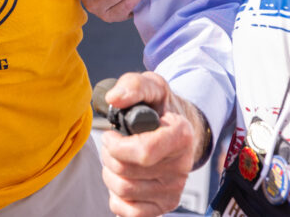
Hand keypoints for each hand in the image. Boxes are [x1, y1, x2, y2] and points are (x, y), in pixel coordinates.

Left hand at [99, 72, 205, 216]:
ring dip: (110, 173)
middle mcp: (181, 166)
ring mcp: (174, 188)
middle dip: (109, 155)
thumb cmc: (160, 108)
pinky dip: (117, 197)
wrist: (178, 129)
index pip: (143, 153)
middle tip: (112, 143)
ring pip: (124, 190)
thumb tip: (114, 98)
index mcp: (181, 136)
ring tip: (117, 157)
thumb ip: (133, 86)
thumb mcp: (151, 86)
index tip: (112, 134)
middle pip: (126, 172)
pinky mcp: (166, 204)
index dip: (117, 145)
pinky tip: (123, 178)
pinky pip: (131, 212)